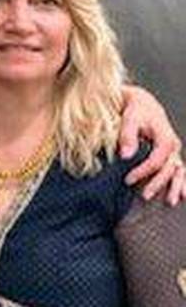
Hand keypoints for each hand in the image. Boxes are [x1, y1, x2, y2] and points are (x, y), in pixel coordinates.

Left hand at [119, 85, 184, 203]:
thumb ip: (128, 136)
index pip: (157, 159)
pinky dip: (182, 182)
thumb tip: (126, 155)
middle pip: (168, 168)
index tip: (128, 179)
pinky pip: (179, 171)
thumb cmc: (136, 111)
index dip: (144, 171)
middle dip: (158, 183)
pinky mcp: (170, 156)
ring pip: (178, 171)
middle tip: (144, 196)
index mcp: (165, 137)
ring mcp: (173, 152)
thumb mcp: (130, 118)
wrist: (143, 104)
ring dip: (175, 186)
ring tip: (171, 201)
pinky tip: (182, 195)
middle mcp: (173, 145)